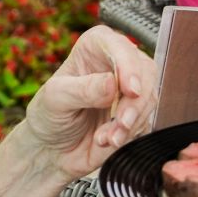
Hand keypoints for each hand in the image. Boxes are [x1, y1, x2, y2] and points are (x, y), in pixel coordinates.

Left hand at [19, 25, 157, 178]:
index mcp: (94, 47)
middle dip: (135, 101)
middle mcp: (116, 63)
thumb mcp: (56, 99)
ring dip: (131, 122)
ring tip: (106, 139)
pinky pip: (145, 120)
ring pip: (148, 98)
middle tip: (121, 123)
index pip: (119, 46)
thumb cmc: (49, 116)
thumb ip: (82, 90)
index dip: (128, 66)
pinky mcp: (135, 113)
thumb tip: (112, 83)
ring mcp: (128, 89)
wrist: (53, 150)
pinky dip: (130, 134)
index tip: (130, 90)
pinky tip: (108, 142)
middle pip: (144, 71)